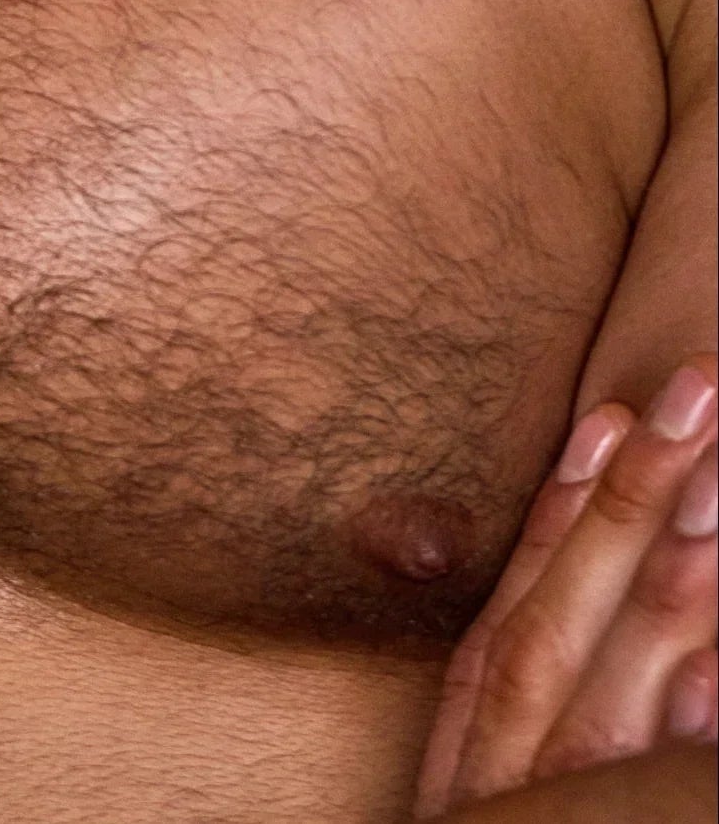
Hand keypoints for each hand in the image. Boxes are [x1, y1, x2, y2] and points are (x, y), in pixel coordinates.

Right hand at [415, 360, 717, 813]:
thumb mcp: (482, 789)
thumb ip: (521, 691)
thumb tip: (631, 572)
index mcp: (477, 755)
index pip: (523, 606)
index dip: (570, 509)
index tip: (614, 414)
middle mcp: (515, 785)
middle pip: (575, 621)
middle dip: (635, 504)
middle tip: (696, 391)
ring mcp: (564, 818)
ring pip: (619, 690)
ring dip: (674, 583)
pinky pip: (653, 788)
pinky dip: (682, 733)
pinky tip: (718, 672)